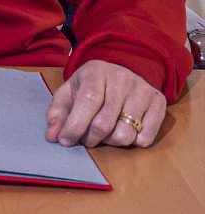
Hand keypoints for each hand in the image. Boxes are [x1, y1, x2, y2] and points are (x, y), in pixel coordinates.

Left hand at [45, 59, 165, 149]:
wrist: (121, 71)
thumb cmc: (91, 85)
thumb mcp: (69, 92)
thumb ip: (58, 113)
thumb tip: (53, 136)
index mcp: (96, 71)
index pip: (88, 101)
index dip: (75, 125)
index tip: (65, 141)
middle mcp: (122, 78)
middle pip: (105, 122)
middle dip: (90, 138)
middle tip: (85, 139)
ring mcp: (143, 90)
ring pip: (125, 134)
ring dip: (110, 142)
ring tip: (104, 134)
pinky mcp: (159, 102)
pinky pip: (146, 137)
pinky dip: (132, 142)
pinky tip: (123, 130)